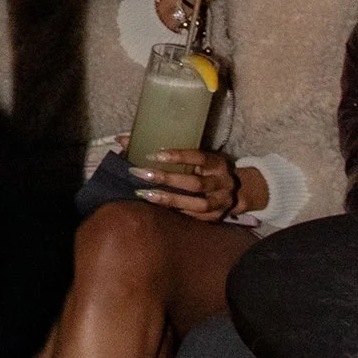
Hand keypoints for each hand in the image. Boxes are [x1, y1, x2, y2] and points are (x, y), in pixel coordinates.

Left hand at [134, 148, 255, 219]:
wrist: (236, 191)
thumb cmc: (205, 169)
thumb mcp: (194, 156)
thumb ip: (163, 149)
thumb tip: (121, 140)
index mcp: (217, 162)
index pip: (199, 156)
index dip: (178, 155)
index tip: (153, 154)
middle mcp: (222, 182)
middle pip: (195, 183)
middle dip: (167, 179)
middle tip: (141, 174)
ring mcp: (221, 201)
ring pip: (198, 204)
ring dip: (170, 200)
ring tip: (146, 195)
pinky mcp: (217, 217)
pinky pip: (197, 218)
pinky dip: (178, 213)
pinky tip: (159, 209)